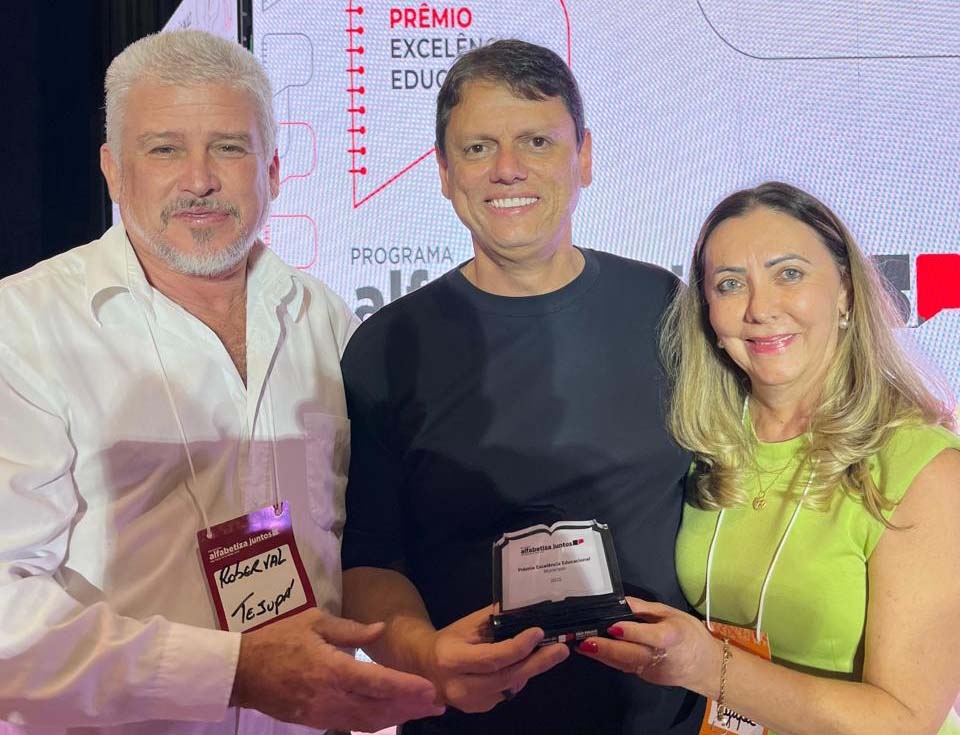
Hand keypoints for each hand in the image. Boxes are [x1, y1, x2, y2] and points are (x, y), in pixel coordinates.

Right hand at [231, 608, 443, 732]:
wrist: (242, 670)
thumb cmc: (279, 639)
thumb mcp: (315, 622)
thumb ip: (351, 630)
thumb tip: (381, 629)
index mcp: (332, 670)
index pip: (377, 683)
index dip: (406, 689)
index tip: (430, 690)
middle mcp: (330, 697)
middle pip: (379, 709)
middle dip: (410, 708)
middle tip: (437, 705)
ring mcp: (322, 714)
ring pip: (367, 722)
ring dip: (396, 717)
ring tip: (421, 711)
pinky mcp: (316, 721)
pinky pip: (352, 724)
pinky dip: (375, 721)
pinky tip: (390, 714)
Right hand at [420, 605, 569, 712]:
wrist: (423, 666)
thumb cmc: (449, 640)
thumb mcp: (468, 624)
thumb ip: (495, 619)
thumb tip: (526, 609)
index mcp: (452, 659)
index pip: (492, 657)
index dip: (518, 647)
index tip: (538, 632)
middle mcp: (459, 686)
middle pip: (506, 677)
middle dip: (537, 662)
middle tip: (560, 649)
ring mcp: (469, 703)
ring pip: (509, 687)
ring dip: (531, 669)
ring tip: (550, 653)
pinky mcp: (478, 709)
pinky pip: (506, 693)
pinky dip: (518, 678)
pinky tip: (523, 664)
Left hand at [575, 597, 722, 695]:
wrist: (706, 667)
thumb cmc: (690, 634)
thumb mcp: (671, 613)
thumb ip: (645, 609)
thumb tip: (622, 601)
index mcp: (671, 637)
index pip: (649, 636)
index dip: (630, 632)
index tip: (612, 627)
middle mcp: (660, 657)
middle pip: (631, 654)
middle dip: (606, 648)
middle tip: (584, 641)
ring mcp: (652, 670)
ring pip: (625, 663)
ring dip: (602, 655)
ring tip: (581, 646)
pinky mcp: (646, 677)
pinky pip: (626, 667)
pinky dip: (610, 659)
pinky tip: (594, 651)